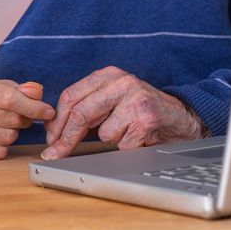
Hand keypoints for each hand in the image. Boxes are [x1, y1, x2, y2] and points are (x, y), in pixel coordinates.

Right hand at [0, 73, 54, 159]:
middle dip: (25, 120)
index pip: (9, 98)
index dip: (33, 107)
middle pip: (11, 119)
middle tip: (23, 117)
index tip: (48, 111)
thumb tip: (37, 92)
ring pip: (7, 137)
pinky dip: (3, 146)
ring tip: (5, 126)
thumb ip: (18, 89)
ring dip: (13, 133)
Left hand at [41, 67, 204, 159]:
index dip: (56, 121)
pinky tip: (139, 136)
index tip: (50, 138)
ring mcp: (135, 100)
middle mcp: (121, 82)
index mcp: (108, 75)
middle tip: (55, 154)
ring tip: (127, 130)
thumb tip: (54, 130)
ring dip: (111, 140)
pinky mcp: (147, 120)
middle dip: (65, 139)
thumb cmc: (140, 109)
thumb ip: (87, 106)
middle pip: (81, 114)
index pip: (71, 96)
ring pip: (104, 133)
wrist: (180, 117)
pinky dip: (127, 146)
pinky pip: (123, 144)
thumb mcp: (112, 99)